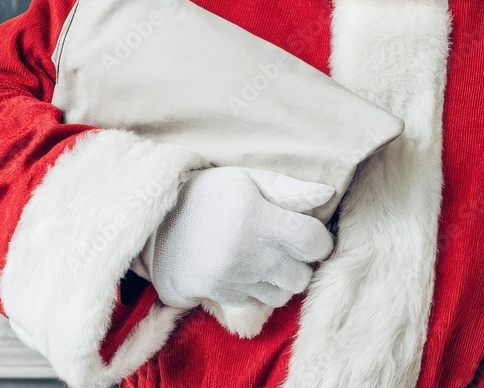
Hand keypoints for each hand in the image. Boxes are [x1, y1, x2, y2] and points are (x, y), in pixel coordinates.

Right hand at [138, 166, 336, 310]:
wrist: (155, 224)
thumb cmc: (208, 194)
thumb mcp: (247, 180)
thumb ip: (289, 189)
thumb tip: (327, 193)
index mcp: (256, 218)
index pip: (311, 241)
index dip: (320, 240)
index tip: (312, 234)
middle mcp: (247, 252)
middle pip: (302, 275)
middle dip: (303, 262)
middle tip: (289, 247)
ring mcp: (233, 278)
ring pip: (283, 294)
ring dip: (284, 279)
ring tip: (270, 259)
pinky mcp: (221, 295)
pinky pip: (259, 303)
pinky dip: (261, 291)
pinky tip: (250, 271)